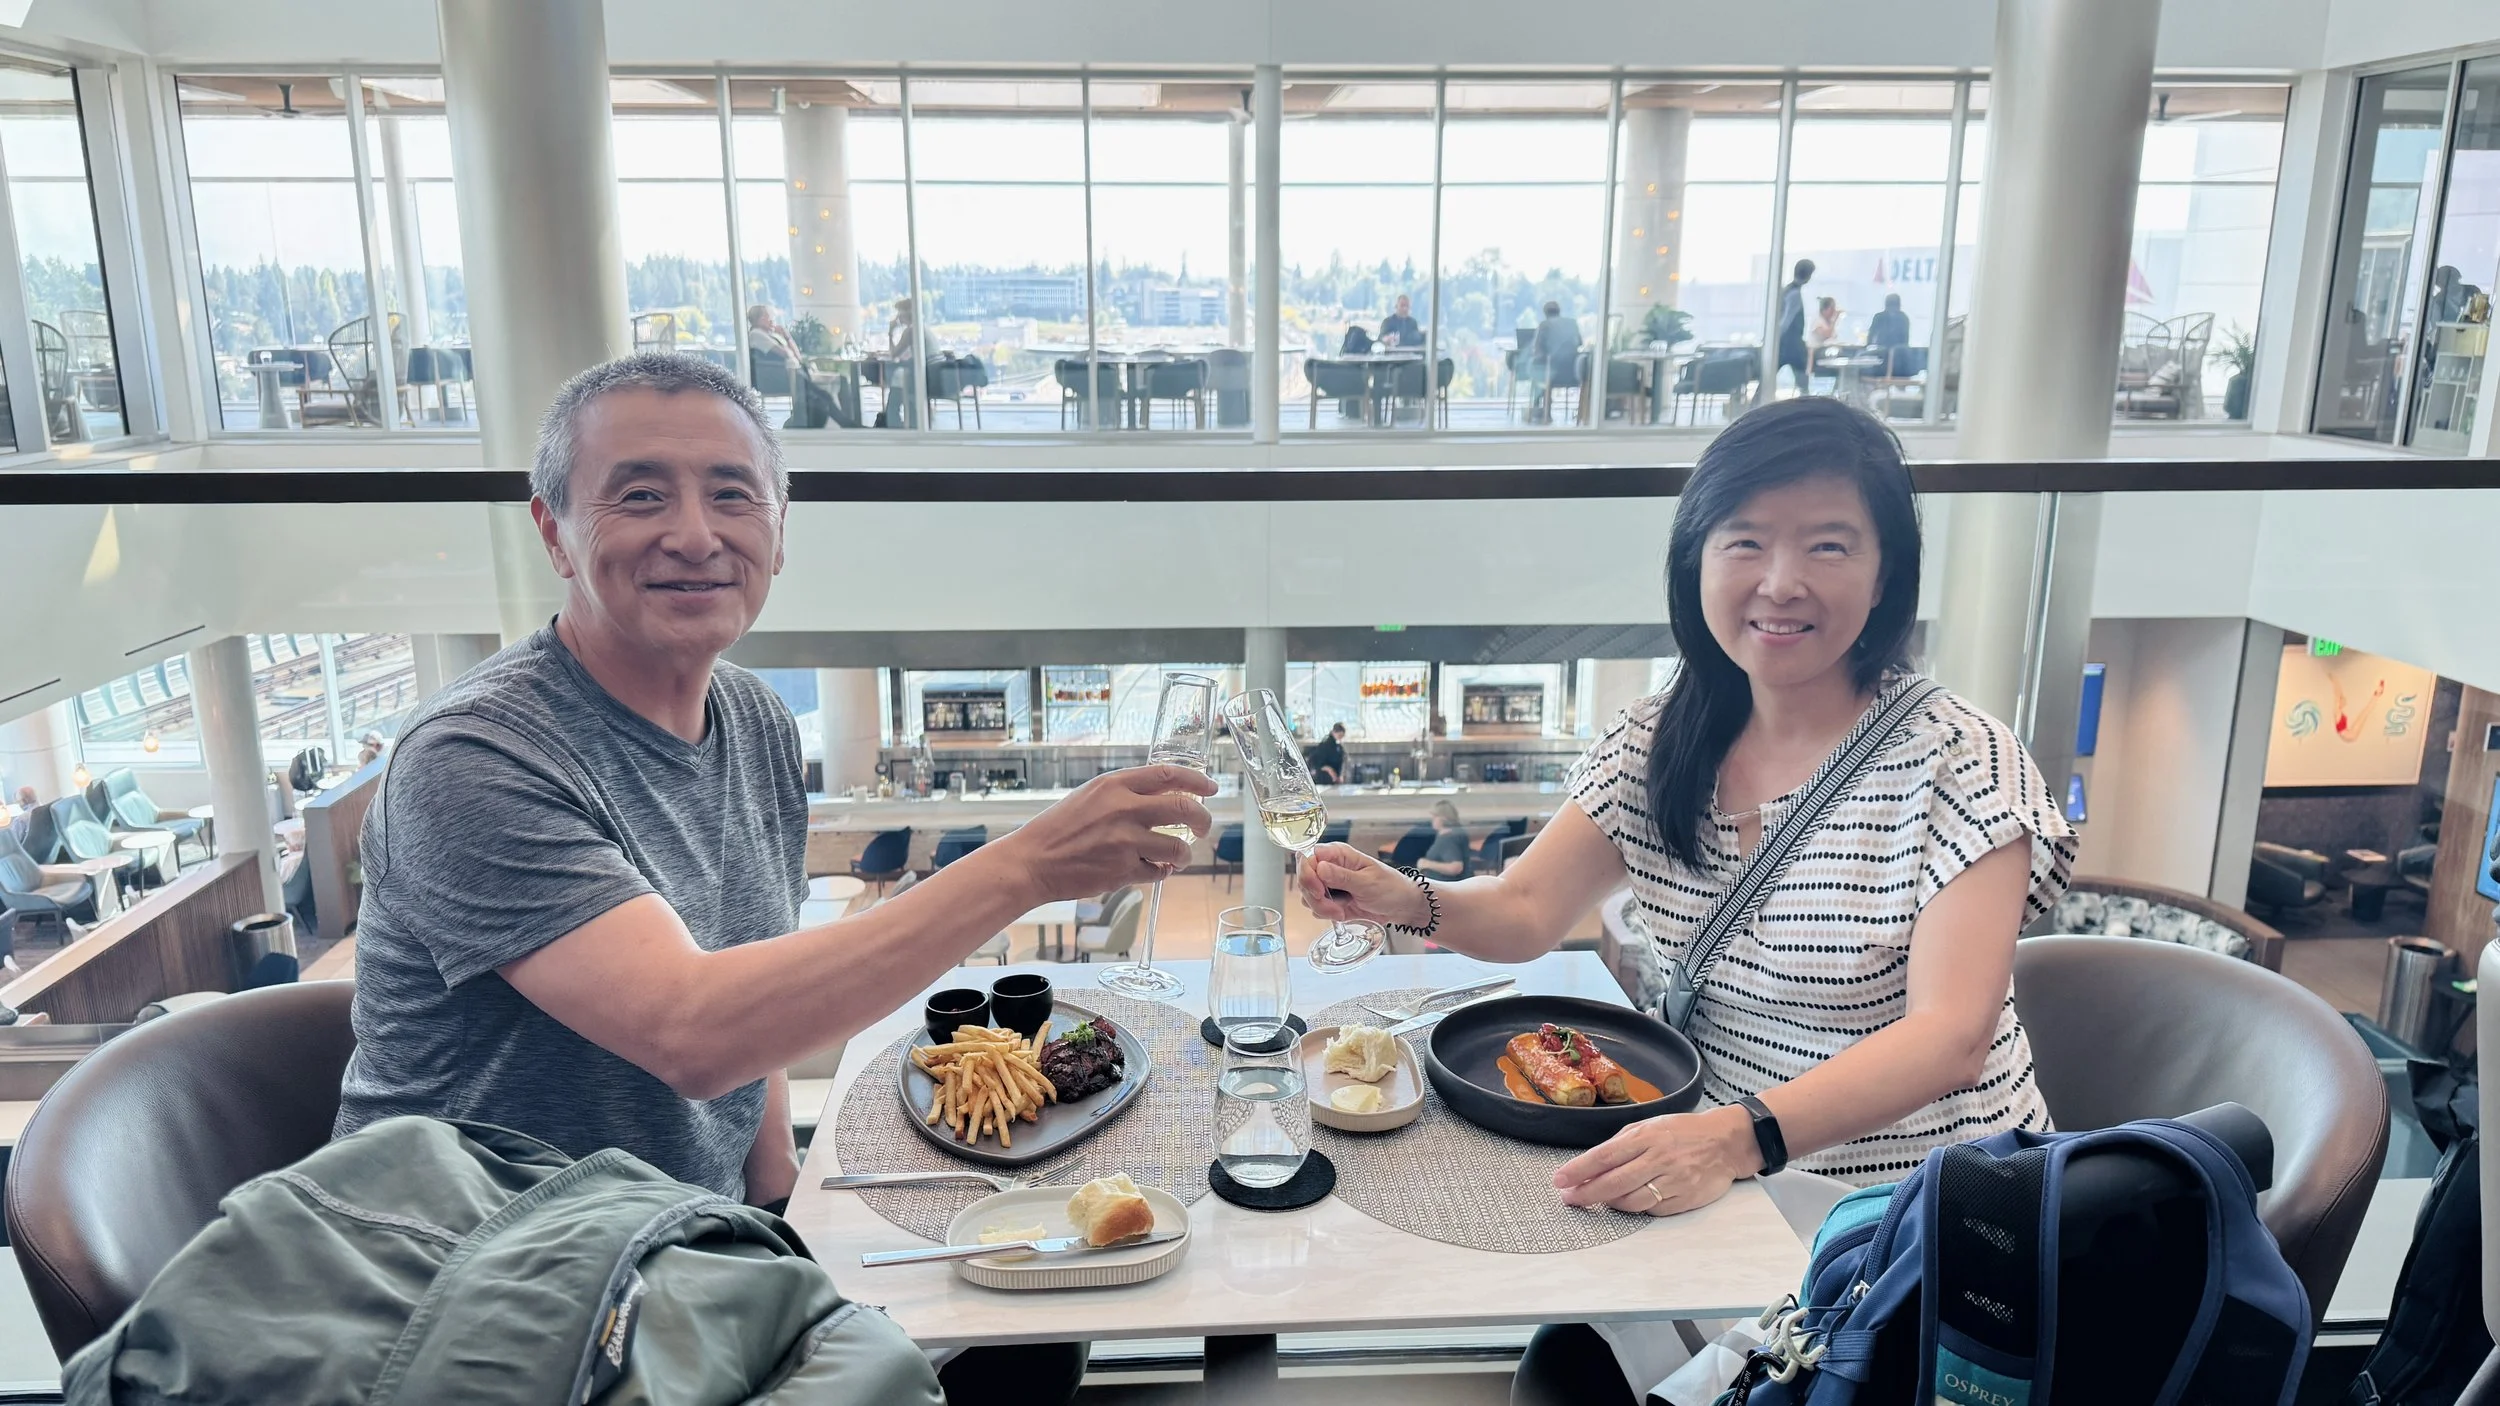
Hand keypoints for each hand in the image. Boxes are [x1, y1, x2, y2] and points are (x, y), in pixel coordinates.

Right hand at [987, 766, 1215, 904]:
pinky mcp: (1122, 871)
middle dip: (1203, 819)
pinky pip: (1158, 873)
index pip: (1168, 775)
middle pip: (1185, 809)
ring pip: (1178, 847)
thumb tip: (1163, 797)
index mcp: (1114, 785)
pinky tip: (1153, 870)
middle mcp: (1123, 809)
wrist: (1032, 862)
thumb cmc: (1058, 828)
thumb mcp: (1089, 796)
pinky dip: (1161, 873)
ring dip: (1185, 855)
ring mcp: (1125, 841)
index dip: (1197, 780)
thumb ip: (1124, 793)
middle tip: (1203, 827)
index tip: (1211, 787)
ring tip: (1179, 858)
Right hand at [1299, 842, 1429, 929]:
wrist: (1401, 906)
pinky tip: (1342, 914)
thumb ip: (1342, 876)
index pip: (1307, 858)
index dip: (1307, 874)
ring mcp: (1329, 884)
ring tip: (1341, 912)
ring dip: (1321, 908)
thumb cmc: (1391, 887)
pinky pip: (1316, 907)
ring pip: (1308, 896)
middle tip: (1335, 908)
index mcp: (1338, 854)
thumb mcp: (1367, 882)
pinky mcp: (1331, 899)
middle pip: (1304, 879)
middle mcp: (1330, 866)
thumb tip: (1320, 867)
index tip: (1318, 891)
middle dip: (1315, 897)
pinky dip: (1326, 914)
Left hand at [1553, 1104, 1756, 1215]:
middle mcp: (1659, 1158)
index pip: (1604, 1156)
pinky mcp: (1685, 1198)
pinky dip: (1636, 1207)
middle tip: (1569, 1198)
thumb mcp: (1651, 1125)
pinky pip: (1652, 1209)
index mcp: (1647, 1136)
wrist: (1726, 1142)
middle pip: (1613, 1182)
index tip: (1559, 1180)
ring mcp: (1674, 1180)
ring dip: (1609, 1203)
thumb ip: (1622, 1142)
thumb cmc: (1683, 1132)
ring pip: (1631, 1201)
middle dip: (1586, 1193)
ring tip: (1598, 1199)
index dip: (1578, 1170)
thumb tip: (1592, 1162)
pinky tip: (1629, 1201)